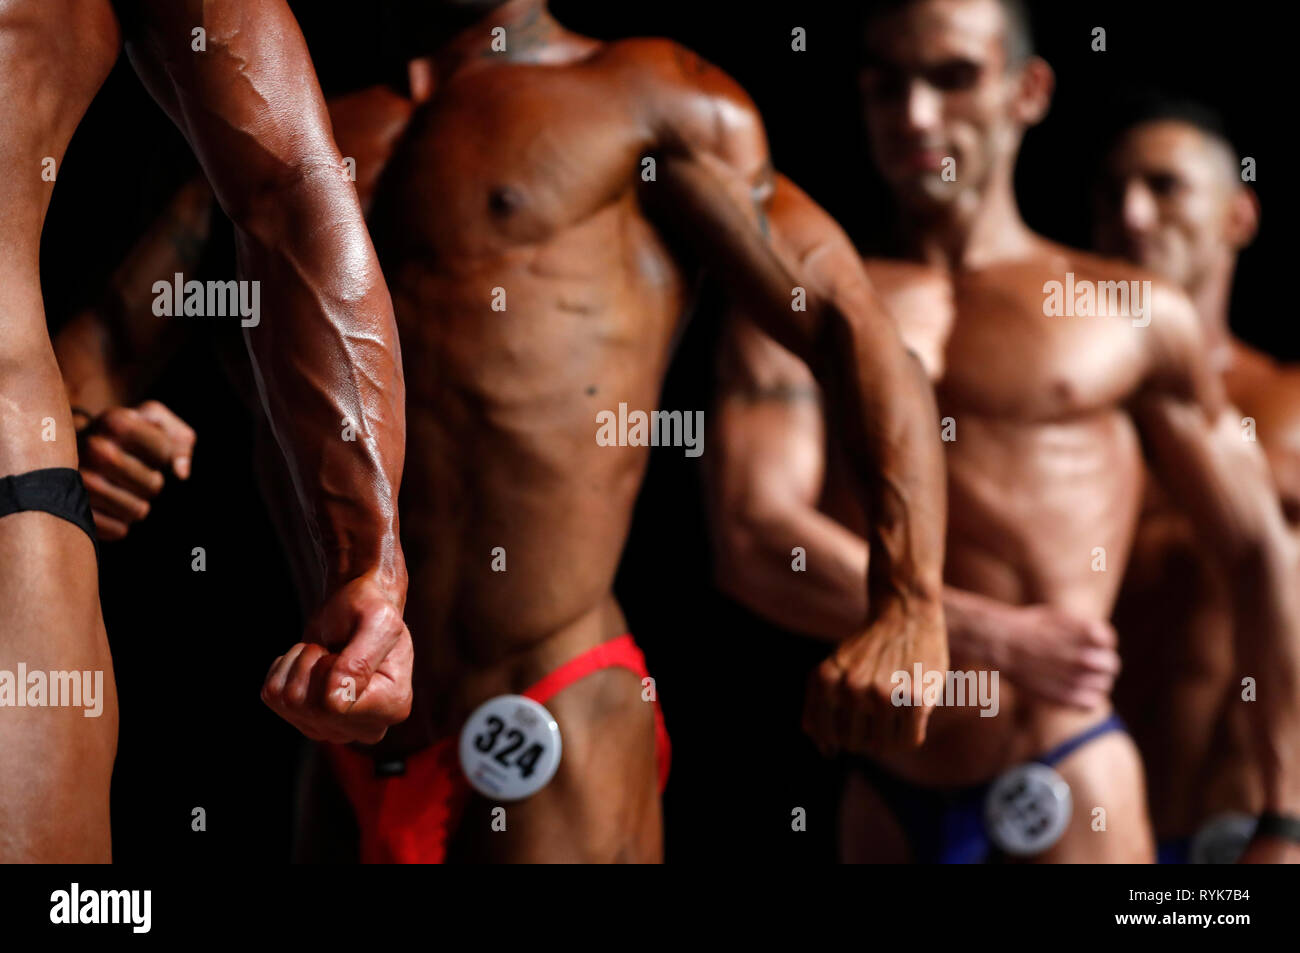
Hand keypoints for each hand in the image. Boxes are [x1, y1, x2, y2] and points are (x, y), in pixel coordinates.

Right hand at [76, 400, 194, 539]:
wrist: (65, 448)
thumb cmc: (123, 434)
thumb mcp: (153, 421)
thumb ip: (180, 439)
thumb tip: (181, 472)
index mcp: (115, 422)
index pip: (165, 452)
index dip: (166, 457)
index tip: (152, 452)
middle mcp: (94, 448)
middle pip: (154, 485)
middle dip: (153, 483)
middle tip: (135, 475)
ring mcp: (79, 481)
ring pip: (138, 511)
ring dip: (137, 505)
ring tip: (120, 490)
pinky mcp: (72, 509)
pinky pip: (118, 530)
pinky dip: (120, 523)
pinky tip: (108, 507)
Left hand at [261, 573, 412, 743]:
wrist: (356, 607)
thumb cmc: (371, 608)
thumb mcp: (376, 621)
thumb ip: (360, 662)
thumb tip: (333, 705)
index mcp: (393, 706)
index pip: (334, 707)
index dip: (329, 670)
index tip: (349, 648)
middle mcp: (367, 727)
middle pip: (310, 708)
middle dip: (312, 664)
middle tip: (335, 648)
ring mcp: (335, 728)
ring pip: (288, 702)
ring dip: (299, 663)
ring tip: (325, 652)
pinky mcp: (306, 720)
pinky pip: (273, 696)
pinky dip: (285, 668)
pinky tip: (310, 662)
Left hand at [803, 596, 946, 756]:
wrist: (905, 612)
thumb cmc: (869, 649)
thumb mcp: (833, 669)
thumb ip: (820, 706)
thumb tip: (825, 752)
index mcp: (824, 681)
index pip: (829, 738)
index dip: (842, 735)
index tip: (855, 716)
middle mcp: (849, 689)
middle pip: (856, 745)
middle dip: (868, 735)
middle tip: (880, 710)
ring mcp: (882, 694)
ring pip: (884, 747)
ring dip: (891, 736)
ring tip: (896, 710)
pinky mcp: (913, 697)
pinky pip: (909, 740)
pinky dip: (911, 733)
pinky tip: (914, 712)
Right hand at [996, 605, 1119, 709]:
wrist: (1000, 642)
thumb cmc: (1028, 627)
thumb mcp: (1058, 616)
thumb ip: (1084, 629)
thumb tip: (1104, 643)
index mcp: (1088, 634)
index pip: (1109, 642)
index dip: (1100, 643)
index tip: (1086, 644)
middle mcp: (1086, 656)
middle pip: (1111, 665)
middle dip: (1101, 664)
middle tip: (1083, 664)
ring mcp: (1076, 678)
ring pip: (1103, 685)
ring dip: (1095, 682)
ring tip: (1076, 677)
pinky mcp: (1065, 697)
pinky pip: (1091, 703)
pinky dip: (1087, 699)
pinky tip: (1074, 690)